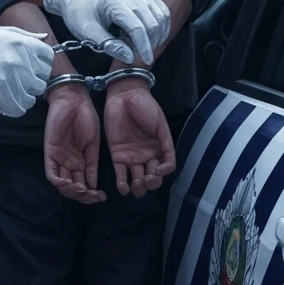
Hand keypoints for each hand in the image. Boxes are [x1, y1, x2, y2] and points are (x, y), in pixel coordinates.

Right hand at [0, 28, 52, 116]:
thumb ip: (24, 35)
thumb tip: (44, 38)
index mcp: (20, 44)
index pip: (48, 58)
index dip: (41, 65)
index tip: (32, 69)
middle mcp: (18, 62)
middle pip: (41, 80)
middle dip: (31, 82)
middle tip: (16, 81)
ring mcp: (11, 81)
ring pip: (32, 97)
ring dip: (22, 96)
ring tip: (7, 91)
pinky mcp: (1, 99)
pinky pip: (20, 109)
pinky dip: (13, 107)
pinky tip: (2, 99)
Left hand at [42, 0, 169, 64]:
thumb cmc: (79, 12)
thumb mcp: (86, 31)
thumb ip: (108, 44)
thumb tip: (129, 57)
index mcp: (114, 2)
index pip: (137, 28)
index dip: (143, 47)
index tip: (145, 61)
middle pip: (152, 23)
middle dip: (150, 43)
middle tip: (138, 53)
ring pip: (161, 16)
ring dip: (158, 35)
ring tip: (142, 44)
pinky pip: (162, 10)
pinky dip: (161, 26)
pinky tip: (151, 36)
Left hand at [43, 86, 105, 204]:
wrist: (75, 101)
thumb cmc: (86, 118)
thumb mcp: (93, 144)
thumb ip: (92, 164)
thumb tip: (94, 185)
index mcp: (82, 161)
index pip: (84, 184)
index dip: (92, 194)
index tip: (102, 197)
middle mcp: (70, 163)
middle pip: (73, 187)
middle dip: (83, 196)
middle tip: (92, 196)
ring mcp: (59, 159)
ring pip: (62, 184)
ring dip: (72, 191)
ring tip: (82, 190)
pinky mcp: (50, 153)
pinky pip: (51, 174)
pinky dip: (59, 182)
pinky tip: (69, 183)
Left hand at [103, 80, 176, 197]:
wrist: (125, 96)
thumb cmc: (146, 107)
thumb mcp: (160, 124)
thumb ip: (166, 144)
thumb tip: (166, 166)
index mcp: (160, 148)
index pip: (166, 168)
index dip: (164, 173)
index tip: (158, 170)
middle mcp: (147, 156)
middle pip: (152, 177)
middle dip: (151, 183)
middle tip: (147, 179)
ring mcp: (132, 157)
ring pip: (137, 179)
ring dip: (139, 187)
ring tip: (137, 184)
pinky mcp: (117, 156)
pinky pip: (120, 174)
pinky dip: (122, 184)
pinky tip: (124, 189)